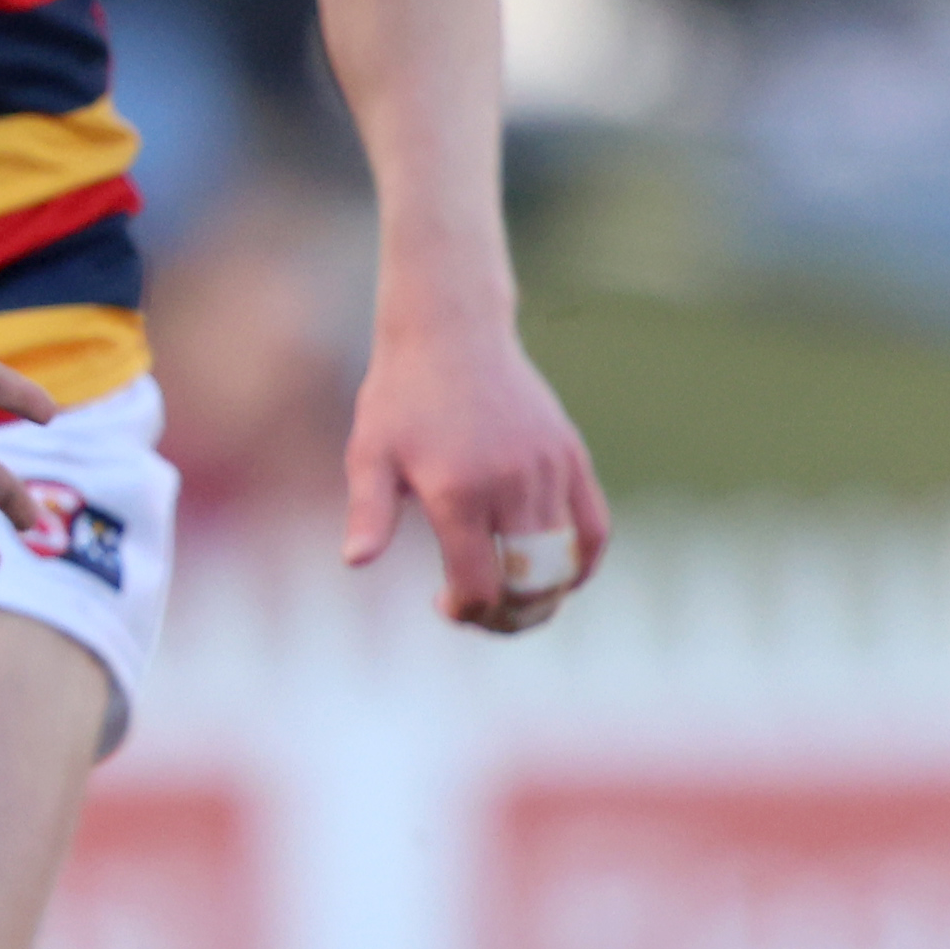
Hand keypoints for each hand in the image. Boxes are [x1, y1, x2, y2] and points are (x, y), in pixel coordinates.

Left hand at [350, 330, 612, 635]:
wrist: (450, 331)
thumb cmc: (400, 398)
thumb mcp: (370, 453)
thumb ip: (369, 512)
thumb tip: (356, 561)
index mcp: (457, 491)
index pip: (480, 586)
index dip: (466, 612)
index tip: (445, 604)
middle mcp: (510, 483)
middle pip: (528, 584)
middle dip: (508, 617)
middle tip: (484, 614)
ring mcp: (547, 469)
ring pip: (564, 562)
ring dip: (542, 595)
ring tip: (516, 599)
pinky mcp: (570, 455)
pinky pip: (594, 528)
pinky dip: (581, 563)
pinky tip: (558, 578)